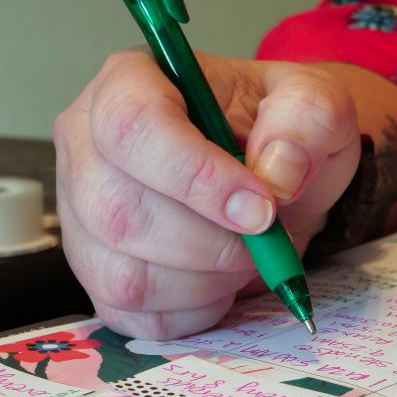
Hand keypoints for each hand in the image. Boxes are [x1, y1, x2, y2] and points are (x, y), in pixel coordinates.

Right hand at [54, 48, 361, 339]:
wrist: (275, 172)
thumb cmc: (280, 130)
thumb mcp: (315, 104)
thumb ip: (306, 120)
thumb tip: (276, 175)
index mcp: (130, 82)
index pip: (131, 129)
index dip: (196, 178)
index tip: (260, 209)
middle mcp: (87, 143)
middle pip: (118, 213)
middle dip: (210, 244)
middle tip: (264, 238)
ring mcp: (81, 212)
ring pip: (121, 275)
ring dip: (203, 283)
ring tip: (244, 257)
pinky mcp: (95, 270)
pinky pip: (129, 314)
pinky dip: (190, 311)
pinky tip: (219, 280)